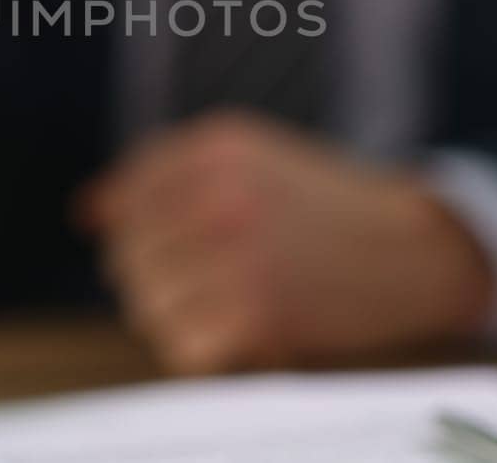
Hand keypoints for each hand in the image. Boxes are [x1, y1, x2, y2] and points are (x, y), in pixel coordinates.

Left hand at [79, 110, 494, 373]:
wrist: (410, 248)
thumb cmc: (320, 204)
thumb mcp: (249, 161)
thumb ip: (165, 179)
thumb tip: (86, 212)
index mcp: (218, 146)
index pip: (130, 194)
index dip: (137, 228)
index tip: (177, 245)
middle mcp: (223, 195)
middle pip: (129, 252)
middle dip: (152, 275)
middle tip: (202, 283)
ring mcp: (241, 255)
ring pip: (146, 302)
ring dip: (172, 315)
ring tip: (218, 307)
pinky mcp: (259, 313)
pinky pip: (181, 344)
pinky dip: (198, 349)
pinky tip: (231, 334)